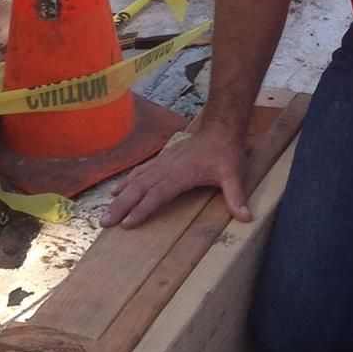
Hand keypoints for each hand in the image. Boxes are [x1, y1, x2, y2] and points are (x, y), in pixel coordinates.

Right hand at [101, 119, 250, 228]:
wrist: (221, 129)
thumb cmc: (226, 153)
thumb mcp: (234, 174)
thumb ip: (237, 196)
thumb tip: (246, 218)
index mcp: (181, 174)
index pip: (157, 193)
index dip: (142, 208)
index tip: (128, 222)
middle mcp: (167, 168)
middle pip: (140, 189)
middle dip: (122, 206)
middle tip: (106, 222)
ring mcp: (163, 163)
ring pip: (137, 180)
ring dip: (120, 197)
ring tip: (106, 213)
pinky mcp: (163, 160)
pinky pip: (141, 172)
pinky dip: (127, 181)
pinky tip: (117, 190)